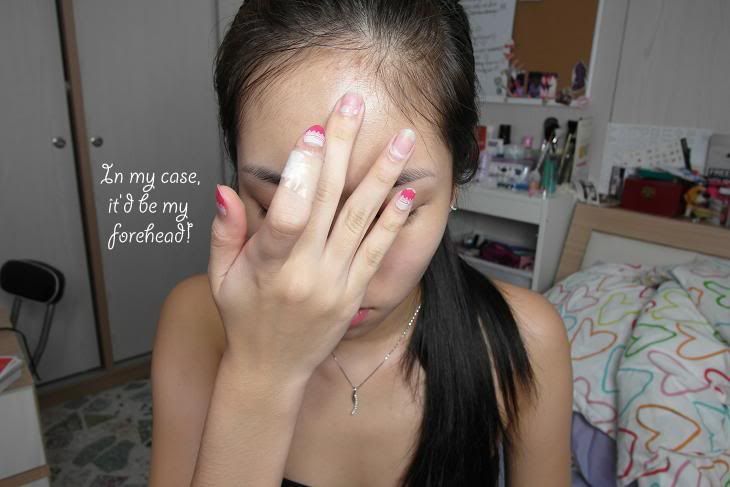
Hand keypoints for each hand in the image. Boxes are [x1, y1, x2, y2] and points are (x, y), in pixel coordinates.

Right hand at [207, 92, 417, 382]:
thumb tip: (225, 188)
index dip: (303, 171)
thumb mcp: (220, 277)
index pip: (290, 214)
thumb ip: (225, 231)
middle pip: (329, 202)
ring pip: (362, 220)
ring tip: (401, 140)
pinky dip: (393, 220)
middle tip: (353, 107)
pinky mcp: (356, 291)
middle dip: (342, 149)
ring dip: (382, 176)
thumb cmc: (244, 321)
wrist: (273, 370)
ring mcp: (337, 283)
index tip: (313, 132)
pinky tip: (406, 192)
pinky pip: (378, 250)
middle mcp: (308, 273)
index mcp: (271, 268)